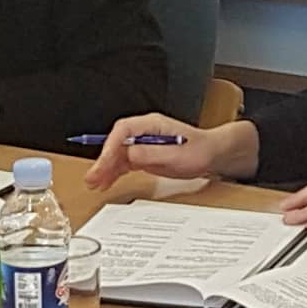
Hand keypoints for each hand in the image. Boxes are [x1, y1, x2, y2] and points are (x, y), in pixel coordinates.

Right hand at [84, 114, 253, 189]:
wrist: (213, 155)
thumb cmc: (200, 151)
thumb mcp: (176, 155)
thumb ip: (151, 153)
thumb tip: (128, 153)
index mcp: (152, 124)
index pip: (123, 130)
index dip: (110, 147)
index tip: (104, 162)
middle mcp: (145, 131)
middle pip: (116, 142)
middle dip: (104, 160)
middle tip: (93, 178)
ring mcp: (144, 143)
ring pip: (118, 154)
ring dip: (106, 168)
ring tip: (94, 183)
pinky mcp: (145, 154)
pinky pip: (125, 162)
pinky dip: (115, 172)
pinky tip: (106, 182)